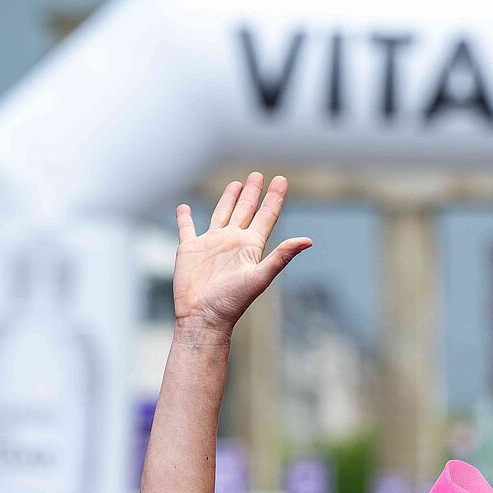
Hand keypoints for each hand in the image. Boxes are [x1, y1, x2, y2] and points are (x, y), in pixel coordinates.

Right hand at [173, 172, 310, 336]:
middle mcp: (232, 242)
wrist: (203, 317)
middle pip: (245, 210)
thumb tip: (308, 241)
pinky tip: (183, 208)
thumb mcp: (260, 277)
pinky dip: (184, 218)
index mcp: (250, 246)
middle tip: (258, 175)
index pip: (266, 216)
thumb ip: (282, 256)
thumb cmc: (232, 302)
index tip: (281, 180)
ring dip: (228, 199)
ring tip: (235, 184)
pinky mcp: (190, 250)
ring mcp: (211, 244)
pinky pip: (187, 228)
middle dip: (253, 193)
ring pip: (221, 214)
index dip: (274, 198)